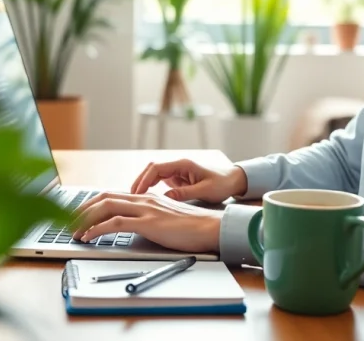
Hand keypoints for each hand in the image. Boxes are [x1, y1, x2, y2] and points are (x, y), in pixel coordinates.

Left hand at [71, 192, 222, 252]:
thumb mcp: (166, 219)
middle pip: (104, 198)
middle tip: (69, 222)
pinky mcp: (148, 223)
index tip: (80, 213)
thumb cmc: (193, 227)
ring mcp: (145, 210)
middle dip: (82, 209)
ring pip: (105, 207)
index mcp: (147, 198)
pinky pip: (115, 223)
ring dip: (85, 220)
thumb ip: (150, 219)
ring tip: (74, 232)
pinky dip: (97, 229)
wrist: (211, 228)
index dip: (93, 203)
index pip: (112, 195)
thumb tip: (136, 227)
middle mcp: (143, 200)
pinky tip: (88, 237)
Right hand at [129, 159, 247, 203]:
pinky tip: (146, 199)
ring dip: (144, 186)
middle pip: (151, 170)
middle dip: (139, 182)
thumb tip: (165, 199)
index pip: (156, 168)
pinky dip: (151, 189)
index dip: (144, 180)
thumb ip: (184, 194)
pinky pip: (159, 182)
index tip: (136, 192)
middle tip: (130, 197)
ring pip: (154, 176)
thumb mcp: (204, 190)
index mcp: (183, 164)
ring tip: (134, 199)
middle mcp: (177, 166)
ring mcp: (177, 172)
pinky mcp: (178, 179)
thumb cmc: (222, 183)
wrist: (233, 180)